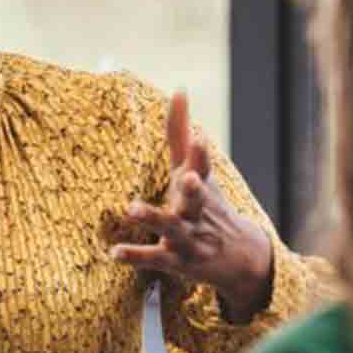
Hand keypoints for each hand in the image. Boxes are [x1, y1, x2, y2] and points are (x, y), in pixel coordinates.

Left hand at [111, 90, 274, 319]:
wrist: (240, 256)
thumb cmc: (207, 204)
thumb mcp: (195, 169)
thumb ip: (180, 133)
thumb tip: (179, 90)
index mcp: (201, 186)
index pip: (204, 166)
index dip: (201, 152)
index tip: (199, 136)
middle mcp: (197, 211)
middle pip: (197, 198)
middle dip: (194, 188)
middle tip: (189, 177)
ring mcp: (188, 237)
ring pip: (172, 228)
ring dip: (153, 217)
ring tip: (131, 208)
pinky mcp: (176, 261)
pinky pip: (154, 258)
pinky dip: (135, 256)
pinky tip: (113, 252)